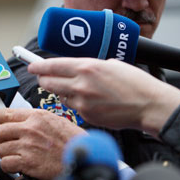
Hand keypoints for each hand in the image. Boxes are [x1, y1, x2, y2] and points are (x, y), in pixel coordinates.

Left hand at [0, 108, 84, 179]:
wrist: (87, 160)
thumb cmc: (75, 142)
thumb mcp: (56, 122)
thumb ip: (36, 120)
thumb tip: (18, 122)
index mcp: (37, 116)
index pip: (6, 112)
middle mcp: (30, 128)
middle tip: (5, 145)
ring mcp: (28, 145)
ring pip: (1, 148)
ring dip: (6, 155)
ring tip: (18, 157)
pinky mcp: (28, 162)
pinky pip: (6, 163)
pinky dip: (9, 167)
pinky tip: (19, 167)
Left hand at [28, 58, 179, 134]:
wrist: (149, 105)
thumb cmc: (135, 83)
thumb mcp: (111, 64)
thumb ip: (90, 67)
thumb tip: (76, 69)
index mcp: (87, 67)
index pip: (52, 65)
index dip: (38, 66)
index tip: (31, 66)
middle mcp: (81, 84)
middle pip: (49, 82)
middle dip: (44, 79)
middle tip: (43, 78)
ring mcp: (82, 101)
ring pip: (60, 95)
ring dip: (62, 91)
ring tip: (75, 89)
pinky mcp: (86, 115)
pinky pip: (73, 107)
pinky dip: (76, 103)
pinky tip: (89, 101)